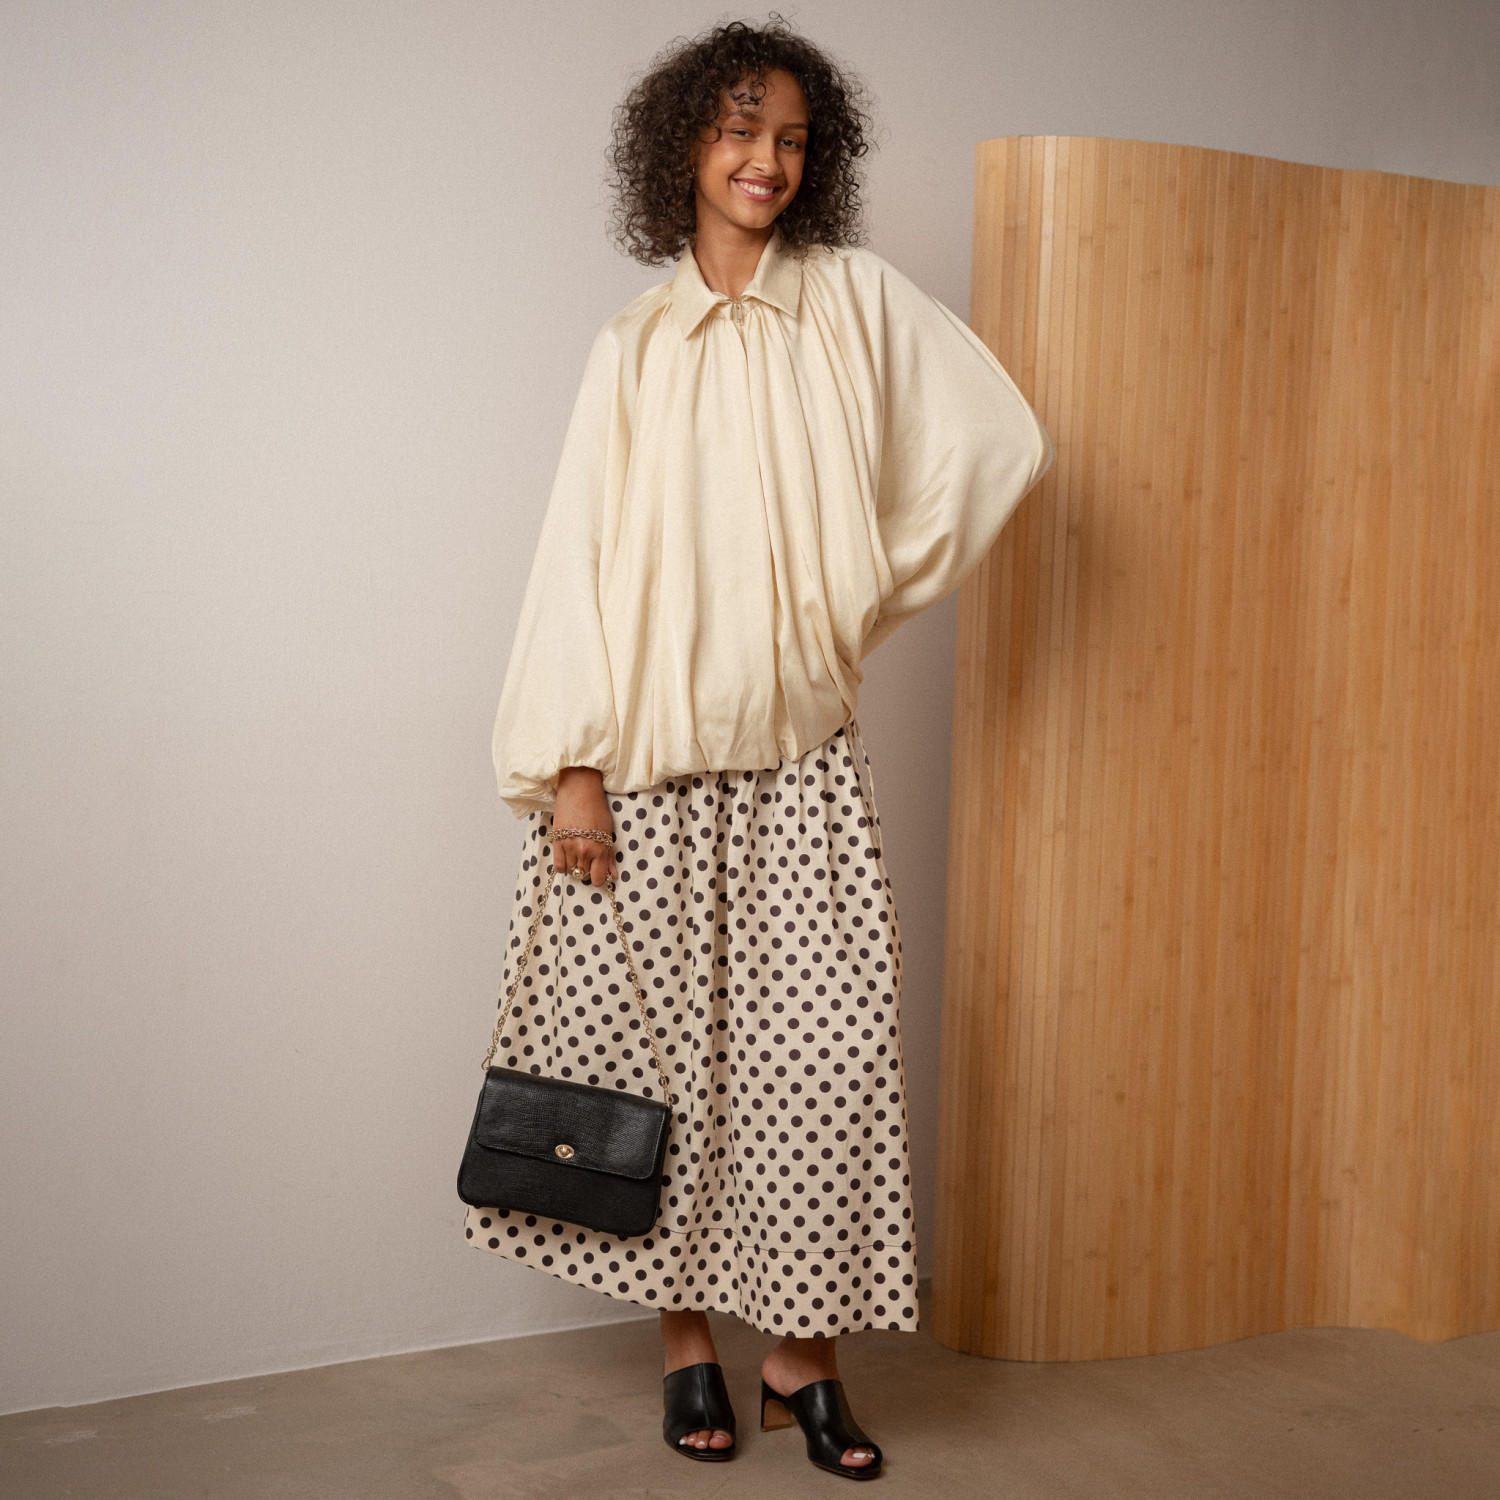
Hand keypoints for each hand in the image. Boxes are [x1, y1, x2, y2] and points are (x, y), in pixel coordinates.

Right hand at [551, 767, 618, 886]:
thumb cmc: (597, 809)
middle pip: (584, 875)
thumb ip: (609, 856)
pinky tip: (568, 856)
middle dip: (587, 870)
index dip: (598, 878)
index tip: (597, 873)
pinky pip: (558, 866)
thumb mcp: (608, 833)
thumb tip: (613, 876)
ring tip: (578, 853)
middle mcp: (584, 851)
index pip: (598, 879)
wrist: (579, 790)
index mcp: (600, 849)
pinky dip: (563, 865)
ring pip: (571, 870)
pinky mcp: (557, 841)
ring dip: (575, 866)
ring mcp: (569, 847)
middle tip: (588, 858)